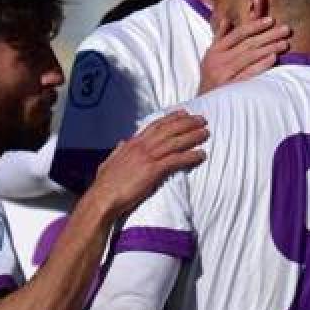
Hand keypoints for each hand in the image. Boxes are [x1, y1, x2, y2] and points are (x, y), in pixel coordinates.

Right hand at [85, 110, 208, 217]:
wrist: (103, 197)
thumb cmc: (106, 184)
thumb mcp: (109, 161)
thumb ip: (118, 150)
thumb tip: (122, 142)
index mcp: (132, 144)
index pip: (155, 125)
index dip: (171, 118)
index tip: (184, 113)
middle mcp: (141, 147)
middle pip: (169, 130)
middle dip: (187, 123)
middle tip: (202, 119)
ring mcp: (147, 157)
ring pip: (175, 142)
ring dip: (193, 136)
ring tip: (206, 133)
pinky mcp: (153, 170)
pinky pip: (176, 160)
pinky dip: (190, 156)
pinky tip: (201, 155)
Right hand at [199, 17, 291, 93]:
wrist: (203, 104)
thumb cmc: (210, 76)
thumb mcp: (210, 55)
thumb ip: (220, 37)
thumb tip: (226, 19)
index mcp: (216, 50)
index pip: (238, 34)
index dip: (254, 25)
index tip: (270, 20)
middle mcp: (220, 60)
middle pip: (248, 44)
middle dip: (268, 35)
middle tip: (286, 29)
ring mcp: (226, 74)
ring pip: (250, 57)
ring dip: (269, 48)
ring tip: (285, 43)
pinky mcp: (232, 87)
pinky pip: (249, 74)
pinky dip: (261, 65)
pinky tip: (273, 58)